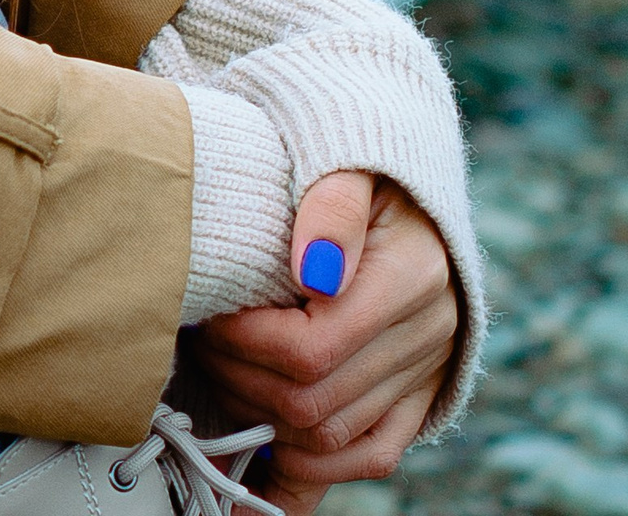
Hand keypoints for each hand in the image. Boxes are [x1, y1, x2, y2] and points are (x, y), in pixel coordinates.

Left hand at [178, 172, 459, 515]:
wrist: (411, 183)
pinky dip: (307, 470)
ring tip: (219, 377)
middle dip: (238, 381)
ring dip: (259, 422)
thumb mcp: (349, 157)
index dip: (243, 342)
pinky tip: (257, 465)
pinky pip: (366, 458)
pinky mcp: (418, 400)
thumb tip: (312, 269)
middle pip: (312, 402)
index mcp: (413, 275)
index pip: (311, 348)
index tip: (208, 313)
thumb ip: (331, 205)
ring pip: (328, 440)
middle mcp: (427, 335)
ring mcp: (425, 375)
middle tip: (200, 344)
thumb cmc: (362, 163)